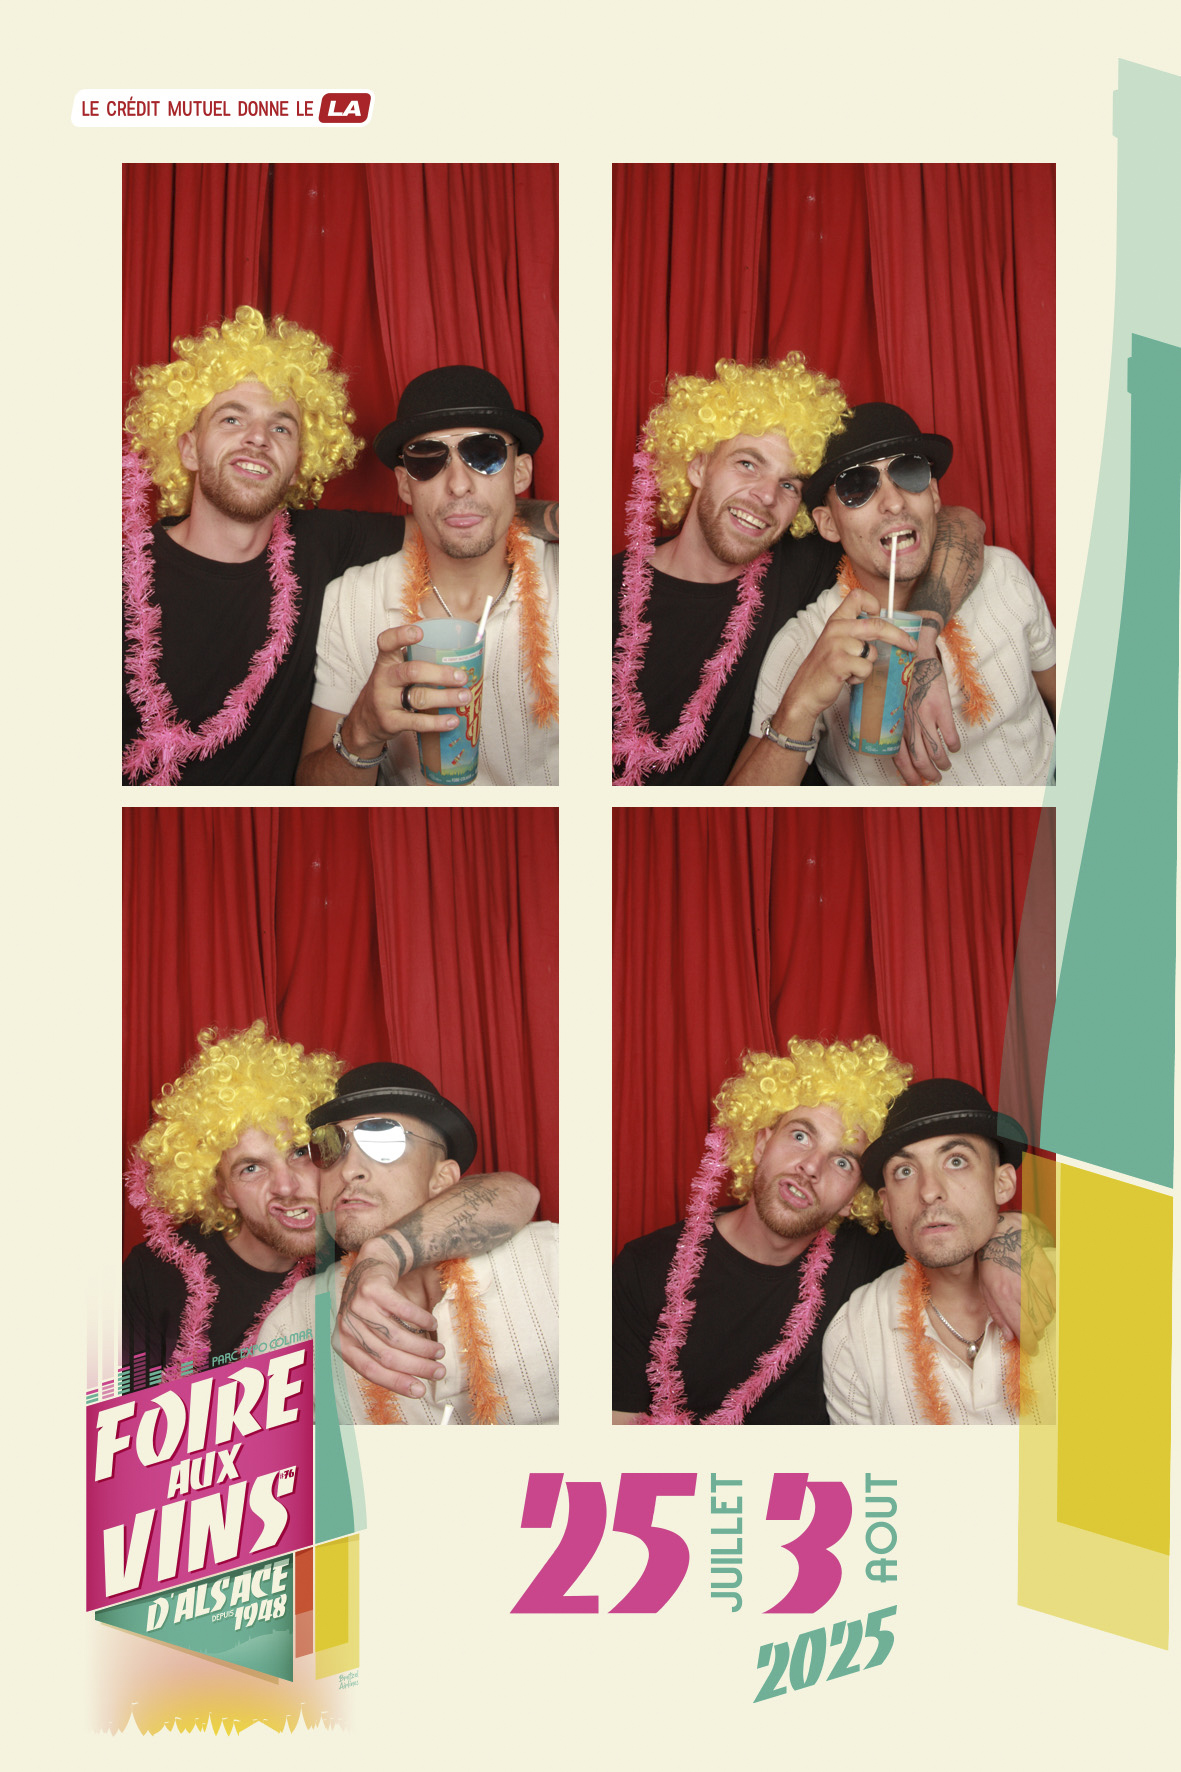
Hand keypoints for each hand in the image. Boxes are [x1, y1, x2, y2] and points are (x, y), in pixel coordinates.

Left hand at [334, 1252, 446, 1397]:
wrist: (370, 1266)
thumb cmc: (372, 1309)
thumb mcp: (369, 1335)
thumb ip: (382, 1356)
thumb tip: (413, 1385)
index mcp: (343, 1344)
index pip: (370, 1371)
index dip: (397, 1383)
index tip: (420, 1390)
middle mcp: (347, 1326)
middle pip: (386, 1356)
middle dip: (417, 1367)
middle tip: (438, 1371)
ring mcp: (358, 1306)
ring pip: (396, 1336)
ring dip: (423, 1346)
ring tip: (439, 1351)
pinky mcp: (372, 1289)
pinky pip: (402, 1310)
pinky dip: (421, 1320)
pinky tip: (432, 1324)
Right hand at [341, 622, 470, 757]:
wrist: (366, 720)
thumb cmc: (389, 689)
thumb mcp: (394, 670)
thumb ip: (416, 661)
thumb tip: (457, 657)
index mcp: (386, 661)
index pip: (386, 642)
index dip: (401, 636)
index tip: (419, 632)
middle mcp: (383, 679)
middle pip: (412, 671)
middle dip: (440, 674)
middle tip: (462, 677)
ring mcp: (385, 701)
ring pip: (418, 697)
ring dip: (445, 697)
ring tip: (464, 697)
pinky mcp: (390, 722)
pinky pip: (417, 722)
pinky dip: (438, 722)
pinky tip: (453, 720)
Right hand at [773, 587, 916, 734]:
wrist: (805, 691)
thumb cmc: (824, 668)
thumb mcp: (836, 642)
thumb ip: (855, 633)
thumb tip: (888, 631)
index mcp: (836, 620)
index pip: (858, 596)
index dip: (874, 603)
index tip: (881, 614)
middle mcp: (836, 629)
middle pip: (876, 624)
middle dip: (898, 636)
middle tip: (910, 645)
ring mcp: (836, 645)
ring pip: (872, 653)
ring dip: (867, 666)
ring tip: (852, 670)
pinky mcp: (838, 662)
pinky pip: (865, 668)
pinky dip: (860, 677)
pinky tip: (848, 678)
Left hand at [895, 616, 959, 784]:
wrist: (917, 647)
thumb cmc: (901, 669)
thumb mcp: (888, 692)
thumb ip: (890, 712)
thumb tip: (889, 732)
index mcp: (894, 719)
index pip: (897, 754)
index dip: (906, 771)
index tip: (912, 782)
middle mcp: (908, 720)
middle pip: (916, 757)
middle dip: (924, 774)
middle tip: (931, 780)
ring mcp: (924, 714)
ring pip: (933, 749)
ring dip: (940, 763)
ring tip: (943, 769)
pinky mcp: (940, 705)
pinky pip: (949, 733)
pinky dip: (953, 745)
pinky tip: (953, 749)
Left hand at [978, 1214, 1055, 1352]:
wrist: (1005, 1236)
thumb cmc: (992, 1263)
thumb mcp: (986, 1290)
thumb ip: (998, 1315)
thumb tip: (1009, 1336)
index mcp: (1003, 1295)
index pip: (1021, 1328)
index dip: (1028, 1343)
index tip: (1031, 1348)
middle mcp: (1022, 1290)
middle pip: (1037, 1325)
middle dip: (1035, 1333)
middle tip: (1031, 1333)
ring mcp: (1037, 1282)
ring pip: (1048, 1315)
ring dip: (1042, 1321)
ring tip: (1034, 1316)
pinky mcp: (1047, 1276)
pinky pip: (1055, 1300)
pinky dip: (1051, 1307)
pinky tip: (1043, 1304)